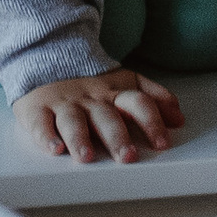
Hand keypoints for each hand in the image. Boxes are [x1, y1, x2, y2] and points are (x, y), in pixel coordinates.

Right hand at [11, 68, 183, 163]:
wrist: (47, 60)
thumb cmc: (91, 84)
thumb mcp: (125, 82)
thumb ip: (154, 97)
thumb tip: (179, 118)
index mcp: (114, 93)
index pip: (138, 104)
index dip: (152, 122)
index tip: (162, 143)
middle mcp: (91, 100)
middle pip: (106, 117)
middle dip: (117, 137)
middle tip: (127, 156)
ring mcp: (64, 104)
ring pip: (72, 121)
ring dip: (80, 139)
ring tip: (87, 156)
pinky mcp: (37, 110)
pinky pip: (40, 123)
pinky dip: (45, 137)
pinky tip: (53, 149)